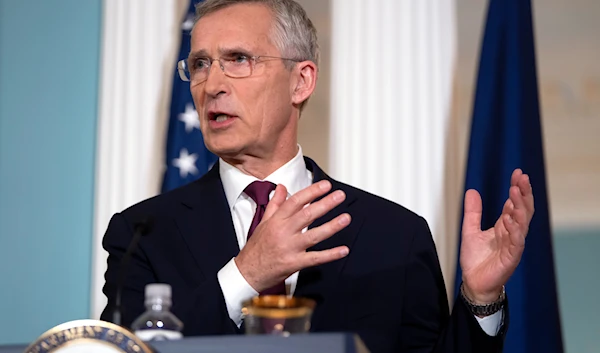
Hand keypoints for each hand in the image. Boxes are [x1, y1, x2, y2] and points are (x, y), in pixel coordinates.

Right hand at [235, 180, 350, 291]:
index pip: (296, 202)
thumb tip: (282, 187)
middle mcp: (283, 233)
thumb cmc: (256, 248)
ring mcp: (289, 248)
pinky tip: (343, 250)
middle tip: (339, 196)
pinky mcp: (294, 264)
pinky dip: (330, 254)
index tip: (325, 185)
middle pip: (307, 215)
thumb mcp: (263, 222)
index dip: (311, 192)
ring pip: (313, 236)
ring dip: (332, 227)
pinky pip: (315, 258)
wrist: (247, 272)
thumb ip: (275, 204)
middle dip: (325, 204)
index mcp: (276, 221)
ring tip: (346, 218)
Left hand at [460, 169, 534, 302]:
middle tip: (522, 177)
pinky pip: (517, 241)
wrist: (474, 282)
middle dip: (523, 193)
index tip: (517, 173)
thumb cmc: (476, 260)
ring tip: (516, 192)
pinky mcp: (511, 257)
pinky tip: (512, 217)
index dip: (516, 188)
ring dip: (520, 207)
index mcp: (504, 226)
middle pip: (523, 210)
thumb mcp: (470, 230)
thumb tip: (472, 191)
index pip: (514, 204)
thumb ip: (472, 212)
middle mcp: (511, 234)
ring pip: (522, 223)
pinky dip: (515, 229)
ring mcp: (513, 245)